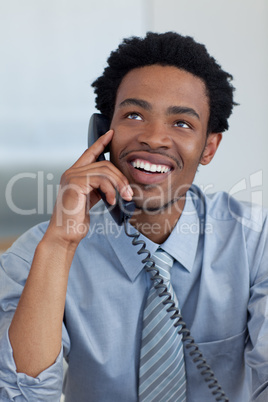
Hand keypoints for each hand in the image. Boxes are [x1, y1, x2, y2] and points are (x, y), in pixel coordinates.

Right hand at [45, 130, 132, 246]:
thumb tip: (117, 182)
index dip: (101, 142)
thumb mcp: (91, 198)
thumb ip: (99, 186)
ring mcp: (72, 176)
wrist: (65, 232)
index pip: (89, 153)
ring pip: (104, 170)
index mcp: (75, 174)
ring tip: (124, 197)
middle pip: (104, 163)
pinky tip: (111, 201)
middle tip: (128, 191)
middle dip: (120, 176)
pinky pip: (100, 179)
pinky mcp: (75, 183)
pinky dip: (110, 190)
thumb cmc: (77, 218)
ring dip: (119, 184)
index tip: (111, 134)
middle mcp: (72, 172)